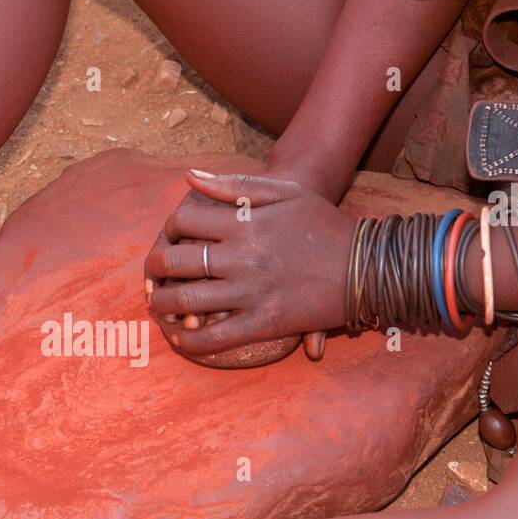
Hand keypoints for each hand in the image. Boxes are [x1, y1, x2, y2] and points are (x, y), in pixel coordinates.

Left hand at [144, 168, 354, 357]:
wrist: (366, 265)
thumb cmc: (323, 223)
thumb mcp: (283, 192)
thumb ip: (234, 185)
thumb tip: (190, 177)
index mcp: (244, 223)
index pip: (183, 223)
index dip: (168, 230)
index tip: (168, 239)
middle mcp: (242, 257)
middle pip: (177, 262)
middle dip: (154, 269)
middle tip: (151, 276)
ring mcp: (251, 292)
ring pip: (188, 301)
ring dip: (162, 305)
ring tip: (156, 306)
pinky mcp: (264, 323)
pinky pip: (215, 337)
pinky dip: (190, 341)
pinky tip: (179, 338)